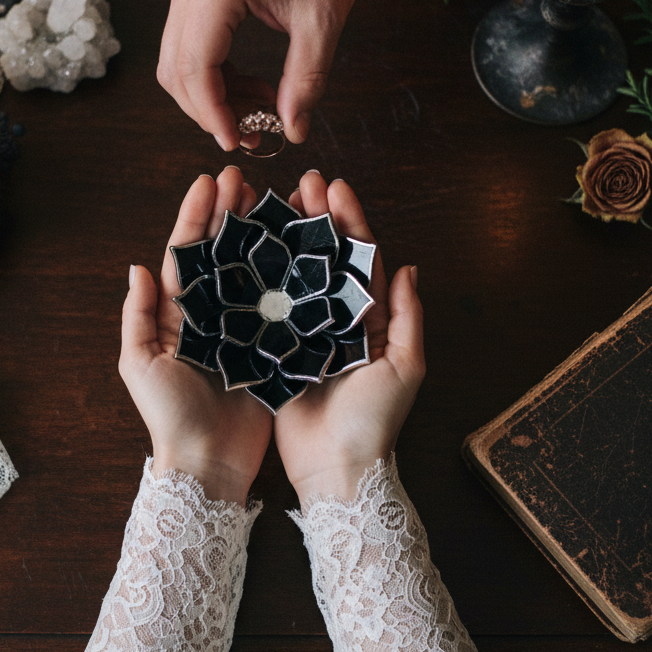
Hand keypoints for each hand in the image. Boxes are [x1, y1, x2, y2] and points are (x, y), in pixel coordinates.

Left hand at [120, 166, 272, 505]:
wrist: (209, 465)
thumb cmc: (168, 418)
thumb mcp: (141, 366)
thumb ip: (138, 317)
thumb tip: (137, 267)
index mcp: (177, 313)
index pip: (186, 252)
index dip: (196, 215)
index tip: (209, 179)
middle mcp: (211, 313)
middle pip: (221, 251)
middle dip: (231, 212)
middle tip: (246, 177)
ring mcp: (243, 327)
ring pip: (253, 268)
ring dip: (262, 233)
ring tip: (275, 199)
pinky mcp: (270, 345)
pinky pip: (281, 301)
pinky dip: (289, 272)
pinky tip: (302, 245)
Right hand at [157, 0, 368, 151]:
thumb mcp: (323, 19)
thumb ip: (306, 79)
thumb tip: (294, 130)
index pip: (196, 69)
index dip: (213, 114)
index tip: (239, 143)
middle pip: (176, 71)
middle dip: (209, 111)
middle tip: (253, 135)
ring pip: (177, 61)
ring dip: (210, 96)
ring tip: (259, 110)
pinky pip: (189, 43)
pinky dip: (213, 73)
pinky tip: (250, 84)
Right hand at [273, 172, 424, 502]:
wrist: (334, 471)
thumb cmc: (375, 422)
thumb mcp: (405, 368)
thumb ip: (406, 317)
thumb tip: (407, 267)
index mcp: (366, 318)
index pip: (358, 258)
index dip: (349, 221)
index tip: (335, 186)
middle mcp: (333, 318)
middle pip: (323, 256)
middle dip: (315, 217)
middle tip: (302, 180)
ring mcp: (301, 332)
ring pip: (293, 273)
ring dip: (285, 236)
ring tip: (272, 201)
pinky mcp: (272, 349)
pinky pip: (264, 306)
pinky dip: (256, 275)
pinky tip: (244, 246)